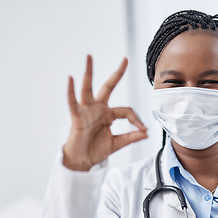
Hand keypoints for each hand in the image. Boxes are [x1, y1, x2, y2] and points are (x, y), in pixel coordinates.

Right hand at [63, 55, 147, 170]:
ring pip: (88, 88)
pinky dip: (70, 91)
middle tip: (125, 59)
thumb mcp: (118, 143)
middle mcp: (99, 108)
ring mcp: (87, 110)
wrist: (83, 161)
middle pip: (109, 87)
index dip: (136, 119)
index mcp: (109, 114)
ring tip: (89, 56)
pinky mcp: (77, 116)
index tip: (143, 129)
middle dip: (117, 73)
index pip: (127, 110)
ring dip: (89, 72)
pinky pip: (72, 102)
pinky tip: (71, 78)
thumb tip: (147, 133)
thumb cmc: (97, 150)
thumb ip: (131, 137)